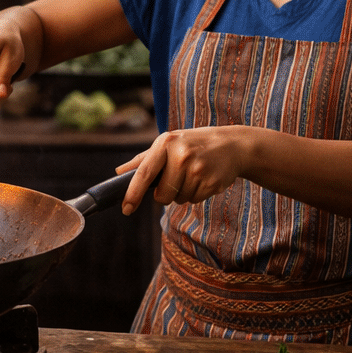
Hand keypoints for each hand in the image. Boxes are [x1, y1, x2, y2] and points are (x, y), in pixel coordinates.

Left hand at [115, 127, 252, 214]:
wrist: (233, 145)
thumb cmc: (194, 144)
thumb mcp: (169, 143)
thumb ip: (144, 159)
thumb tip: (119, 172)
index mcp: (167, 143)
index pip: (145, 173)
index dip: (133, 193)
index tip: (126, 209)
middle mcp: (182, 155)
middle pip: (162, 195)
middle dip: (166, 194)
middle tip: (178, 177)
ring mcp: (198, 169)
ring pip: (179, 199)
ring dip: (183, 193)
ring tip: (195, 174)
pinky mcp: (211, 182)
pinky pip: (194, 200)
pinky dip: (197, 194)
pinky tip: (204, 178)